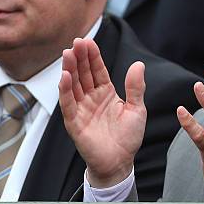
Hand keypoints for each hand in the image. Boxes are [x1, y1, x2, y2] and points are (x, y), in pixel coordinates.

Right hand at [59, 38, 146, 187]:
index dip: (93, 56)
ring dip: (70, 69)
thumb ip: (135, 87)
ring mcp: (82, 109)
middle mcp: (91, 98)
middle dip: (80, 58)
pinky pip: (68, 104)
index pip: (98, 70)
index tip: (88, 41)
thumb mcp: (137, 109)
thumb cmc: (128, 136)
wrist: (120, 161)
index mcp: (106, 93)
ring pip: (73, 86)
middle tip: (76, 41)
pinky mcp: (75, 123)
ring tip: (68, 53)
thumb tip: (139, 64)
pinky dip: (65, 91)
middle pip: (83, 74)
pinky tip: (64, 76)